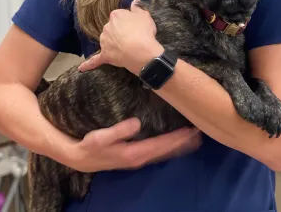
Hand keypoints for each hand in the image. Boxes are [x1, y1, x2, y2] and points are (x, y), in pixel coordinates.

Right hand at [67, 118, 200, 171]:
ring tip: (193, 137)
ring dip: (179, 145)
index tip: (191, 130)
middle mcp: (140, 157)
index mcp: (135, 152)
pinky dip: (169, 147)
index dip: (177, 138)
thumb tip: (137, 122)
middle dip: (183, 142)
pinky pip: (158, 151)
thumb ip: (119, 130)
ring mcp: (139, 158)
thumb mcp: (101, 137)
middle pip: (167, 150)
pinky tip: (175, 142)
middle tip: (199, 132)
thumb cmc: (91, 145)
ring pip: (164, 152)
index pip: (161, 145)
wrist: (80, 157)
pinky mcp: (136, 155)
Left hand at [78, 0, 162, 74]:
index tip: (135, 26)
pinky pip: (95, 60)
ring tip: (125, 48)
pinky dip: (88, 64)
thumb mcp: (145, 16)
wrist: (141, 51)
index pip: (119, 16)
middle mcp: (107, 26)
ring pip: (106, 40)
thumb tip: (134, 1)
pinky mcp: (105, 55)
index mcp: (116, 15)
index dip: (127, 22)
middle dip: (119, 32)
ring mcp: (104, 41)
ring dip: (112, 43)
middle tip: (132, 37)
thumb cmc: (144, 32)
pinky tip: (81, 68)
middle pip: (112, 28)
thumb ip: (137, 8)